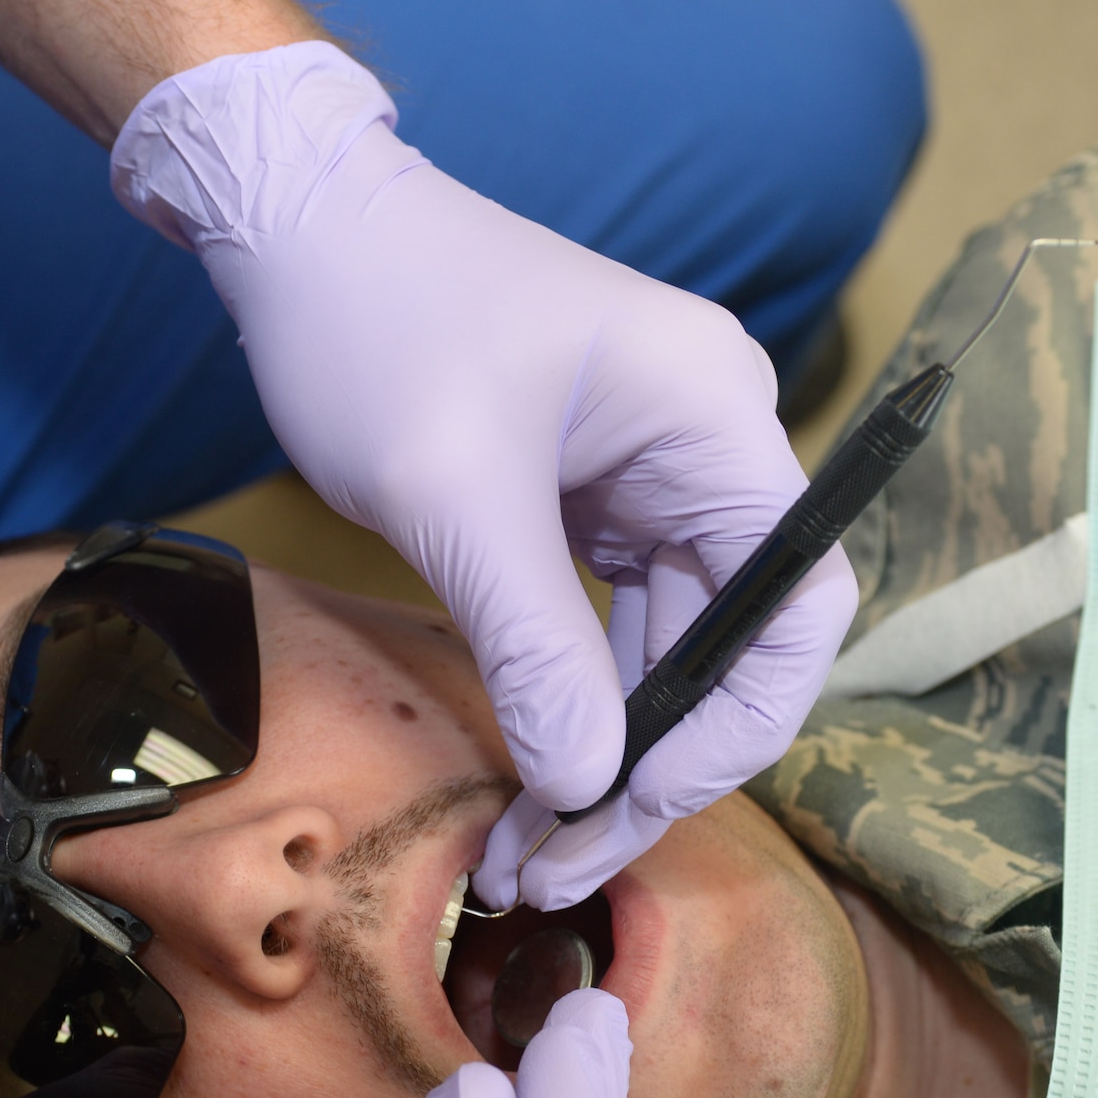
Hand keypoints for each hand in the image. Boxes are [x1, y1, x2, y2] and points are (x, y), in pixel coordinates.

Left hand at [111, 42, 855, 909]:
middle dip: (651, 766)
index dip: (736, 726)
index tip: (636, 806)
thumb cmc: (376, 322)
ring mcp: (657, 472)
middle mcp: (710, 446)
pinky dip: (577, 698)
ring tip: (533, 853)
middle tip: (558, 866)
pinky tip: (537, 774)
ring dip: (608, 750)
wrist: (304, 232)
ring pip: (672, 646)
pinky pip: (617, 620)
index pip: (794, 605)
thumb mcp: (452, 495)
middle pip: (734, 643)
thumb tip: (588, 784)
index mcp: (715, 417)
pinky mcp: (598, 496)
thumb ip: (533, 644)